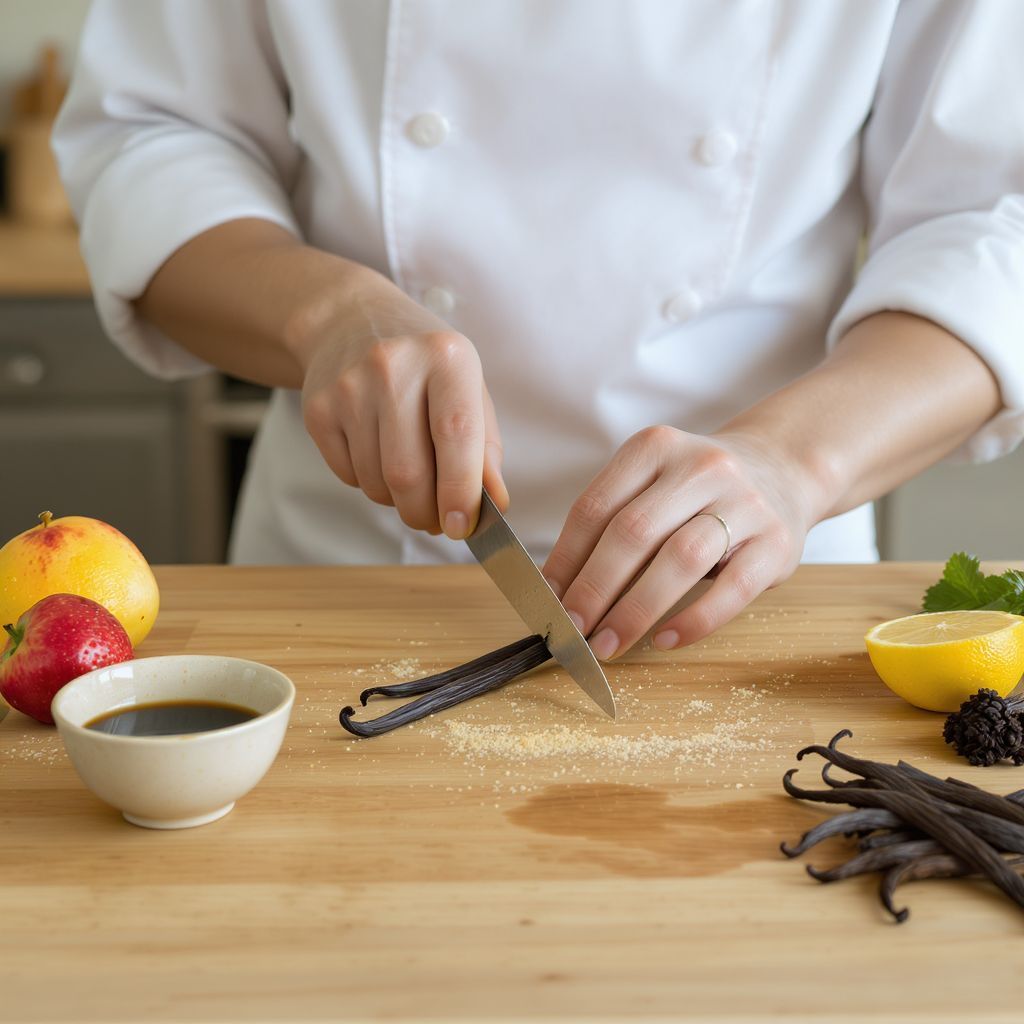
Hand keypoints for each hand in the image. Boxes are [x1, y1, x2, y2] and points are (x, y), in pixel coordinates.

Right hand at [294, 270, 507, 537]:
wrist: (349, 320)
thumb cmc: (424, 364)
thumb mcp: (468, 389)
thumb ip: (486, 448)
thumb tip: (493, 504)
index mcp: (446, 357)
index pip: (455, 436)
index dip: (460, 491)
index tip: (463, 527)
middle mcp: (394, 366)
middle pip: (408, 473)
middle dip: (426, 512)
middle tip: (437, 521)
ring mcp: (349, 387)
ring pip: (377, 482)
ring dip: (398, 500)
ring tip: (409, 476)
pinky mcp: (318, 409)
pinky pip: (348, 476)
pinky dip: (369, 483)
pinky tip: (378, 453)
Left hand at [541, 426, 819, 658]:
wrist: (784, 469)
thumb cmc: (699, 490)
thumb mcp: (653, 484)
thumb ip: (611, 524)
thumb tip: (560, 590)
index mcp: (655, 448)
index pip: (596, 507)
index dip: (566, 559)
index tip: (547, 600)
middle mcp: (700, 467)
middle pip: (633, 532)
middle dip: (594, 588)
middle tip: (572, 629)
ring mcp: (744, 502)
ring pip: (680, 558)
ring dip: (636, 608)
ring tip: (609, 643)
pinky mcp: (777, 542)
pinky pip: (732, 588)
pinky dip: (694, 619)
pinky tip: (664, 639)